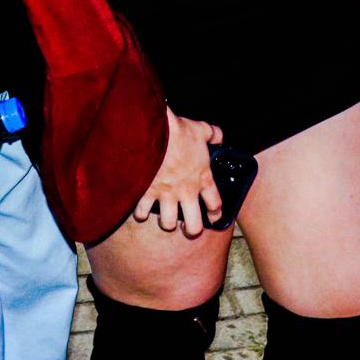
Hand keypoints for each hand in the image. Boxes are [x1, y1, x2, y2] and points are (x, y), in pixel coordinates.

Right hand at [134, 107, 221, 236]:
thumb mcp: (201, 129)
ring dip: (167, 222)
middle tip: (187, 226)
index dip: (216, 214)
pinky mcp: (147, 193)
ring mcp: (166, 195)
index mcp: (202, 178)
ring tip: (165, 217)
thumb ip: (213, 134)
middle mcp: (186, 192)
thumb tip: (219, 136)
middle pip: (194, 226)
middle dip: (192, 230)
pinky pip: (142, 212)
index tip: (214, 217)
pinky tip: (141, 209)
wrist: (154, 131)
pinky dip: (140, 213)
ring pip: (168, 223)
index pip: (215, 204)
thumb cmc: (179, 131)